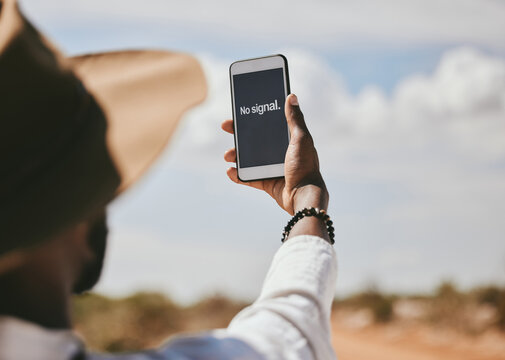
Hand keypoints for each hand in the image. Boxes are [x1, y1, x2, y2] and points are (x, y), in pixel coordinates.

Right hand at [222, 94, 327, 214]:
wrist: (304, 196)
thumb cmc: (305, 166)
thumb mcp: (301, 139)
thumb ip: (295, 119)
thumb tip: (291, 96)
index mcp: (287, 140)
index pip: (267, 124)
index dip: (254, 117)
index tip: (241, 110)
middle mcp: (279, 152)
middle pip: (254, 140)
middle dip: (239, 134)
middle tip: (226, 127)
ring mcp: (271, 168)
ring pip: (248, 158)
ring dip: (235, 155)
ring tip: (228, 155)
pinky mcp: (266, 182)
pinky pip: (248, 177)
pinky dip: (238, 175)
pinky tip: (230, 171)